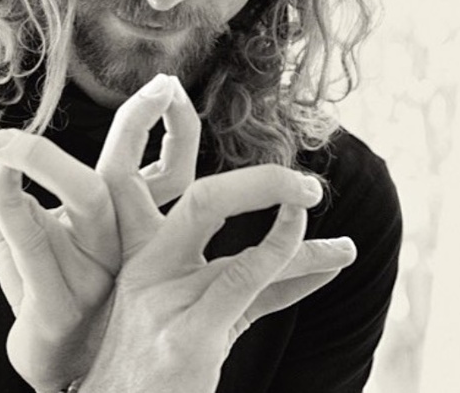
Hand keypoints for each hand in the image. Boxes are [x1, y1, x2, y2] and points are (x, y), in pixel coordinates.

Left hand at [0, 74, 196, 391]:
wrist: (50, 354)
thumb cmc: (44, 281)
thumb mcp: (13, 226)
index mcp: (126, 221)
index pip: (171, 167)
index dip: (177, 126)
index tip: (168, 84)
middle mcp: (118, 241)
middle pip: (145, 173)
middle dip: (137, 123)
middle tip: (130, 88)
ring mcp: (92, 271)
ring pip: (88, 197)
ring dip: (45, 157)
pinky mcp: (56, 302)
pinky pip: (33, 244)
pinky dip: (7, 201)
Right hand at [78, 95, 357, 391]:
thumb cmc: (158, 370)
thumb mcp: (197, 314)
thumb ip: (254, 281)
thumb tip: (321, 257)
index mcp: (134, 255)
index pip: (138, 176)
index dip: (156, 129)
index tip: (174, 95)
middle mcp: (145, 267)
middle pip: (198, 194)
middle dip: (252, 175)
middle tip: (304, 181)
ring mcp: (164, 297)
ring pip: (219, 217)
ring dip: (282, 205)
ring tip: (314, 196)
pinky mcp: (190, 334)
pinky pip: (246, 274)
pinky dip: (289, 252)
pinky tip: (325, 250)